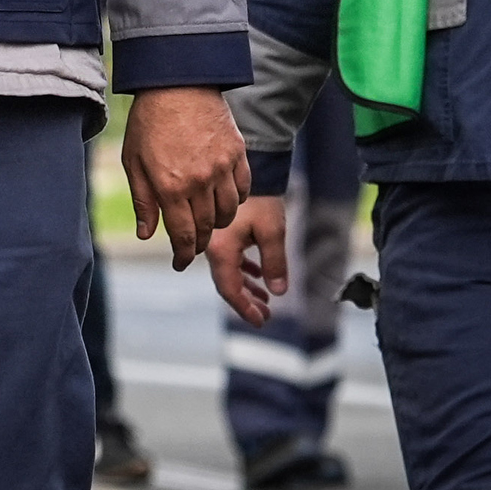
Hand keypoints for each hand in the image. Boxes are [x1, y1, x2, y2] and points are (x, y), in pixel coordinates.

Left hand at [120, 86, 248, 269]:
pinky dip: (236, 200)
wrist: (177, 81)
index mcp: (170, 185)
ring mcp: (221, 167)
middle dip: (198, 242)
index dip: (182, 254)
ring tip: (207, 220)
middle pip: (206, 227)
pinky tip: (224, 197)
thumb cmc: (150, 120)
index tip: (180, 262)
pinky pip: (243, 189)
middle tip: (192, 245)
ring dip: (218, 222)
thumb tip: (146, 234)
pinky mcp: (237, 154)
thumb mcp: (134, 160)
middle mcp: (199, 181)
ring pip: (228, 212)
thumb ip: (143, 200)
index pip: (183, 235)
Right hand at [205, 191, 287, 327]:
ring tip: (265, 299)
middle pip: (227, 283)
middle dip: (247, 301)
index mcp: (220, 248)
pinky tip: (258, 274)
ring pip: (229, 271)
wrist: (253, 168)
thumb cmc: (261, 198)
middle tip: (266, 314)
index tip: (261, 321)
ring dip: (247, 287)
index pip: (229, 289)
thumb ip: (275, 263)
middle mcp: (212, 246)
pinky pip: (230, 258)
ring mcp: (215, 238)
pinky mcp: (222, 231)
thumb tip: (278, 291)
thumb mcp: (272, 231)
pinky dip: (244, 270)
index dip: (244, 308)